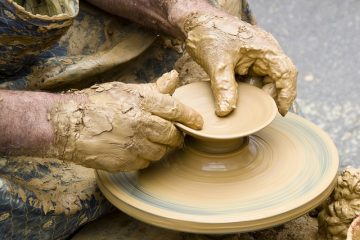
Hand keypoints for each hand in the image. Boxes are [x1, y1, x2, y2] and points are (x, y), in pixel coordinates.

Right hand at [49, 71, 202, 171]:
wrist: (68, 125)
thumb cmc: (97, 104)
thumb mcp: (126, 90)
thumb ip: (154, 88)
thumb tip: (174, 77)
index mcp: (143, 102)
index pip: (176, 110)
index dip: (191, 117)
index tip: (199, 123)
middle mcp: (141, 123)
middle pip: (172, 135)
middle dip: (176, 137)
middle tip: (173, 135)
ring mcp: (133, 145)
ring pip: (160, 152)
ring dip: (159, 148)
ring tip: (148, 141)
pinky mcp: (125, 162)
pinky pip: (145, 163)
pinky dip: (144, 158)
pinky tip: (134, 149)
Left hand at [184, 12, 296, 115]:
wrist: (196, 22)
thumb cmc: (209, 33)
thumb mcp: (217, 62)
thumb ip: (224, 87)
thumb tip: (226, 112)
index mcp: (265, 48)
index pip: (286, 72)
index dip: (287, 94)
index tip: (281, 112)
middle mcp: (265, 52)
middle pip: (277, 79)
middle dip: (269, 97)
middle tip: (258, 112)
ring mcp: (255, 56)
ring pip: (264, 80)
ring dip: (257, 94)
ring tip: (247, 107)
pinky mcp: (245, 61)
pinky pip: (252, 79)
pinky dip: (248, 90)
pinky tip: (238, 99)